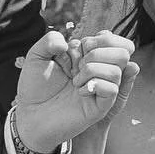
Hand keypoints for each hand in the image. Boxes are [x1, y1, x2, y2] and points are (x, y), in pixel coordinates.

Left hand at [13, 31, 137, 152]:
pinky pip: (113, 89)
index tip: (76, 48)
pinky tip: (79, 91)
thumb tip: (73, 42)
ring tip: (75, 80)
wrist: (30, 114)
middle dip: (98, 51)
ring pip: (118, 69)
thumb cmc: (35, 87)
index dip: (100, 38)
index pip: (113, 40)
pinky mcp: (101, 107)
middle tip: (77, 64)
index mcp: (89, 57)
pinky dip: (95, 85)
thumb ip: (50, 39)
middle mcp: (99, 72)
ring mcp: (102, 90)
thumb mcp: (37, 55)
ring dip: (92, 69)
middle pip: (124, 51)